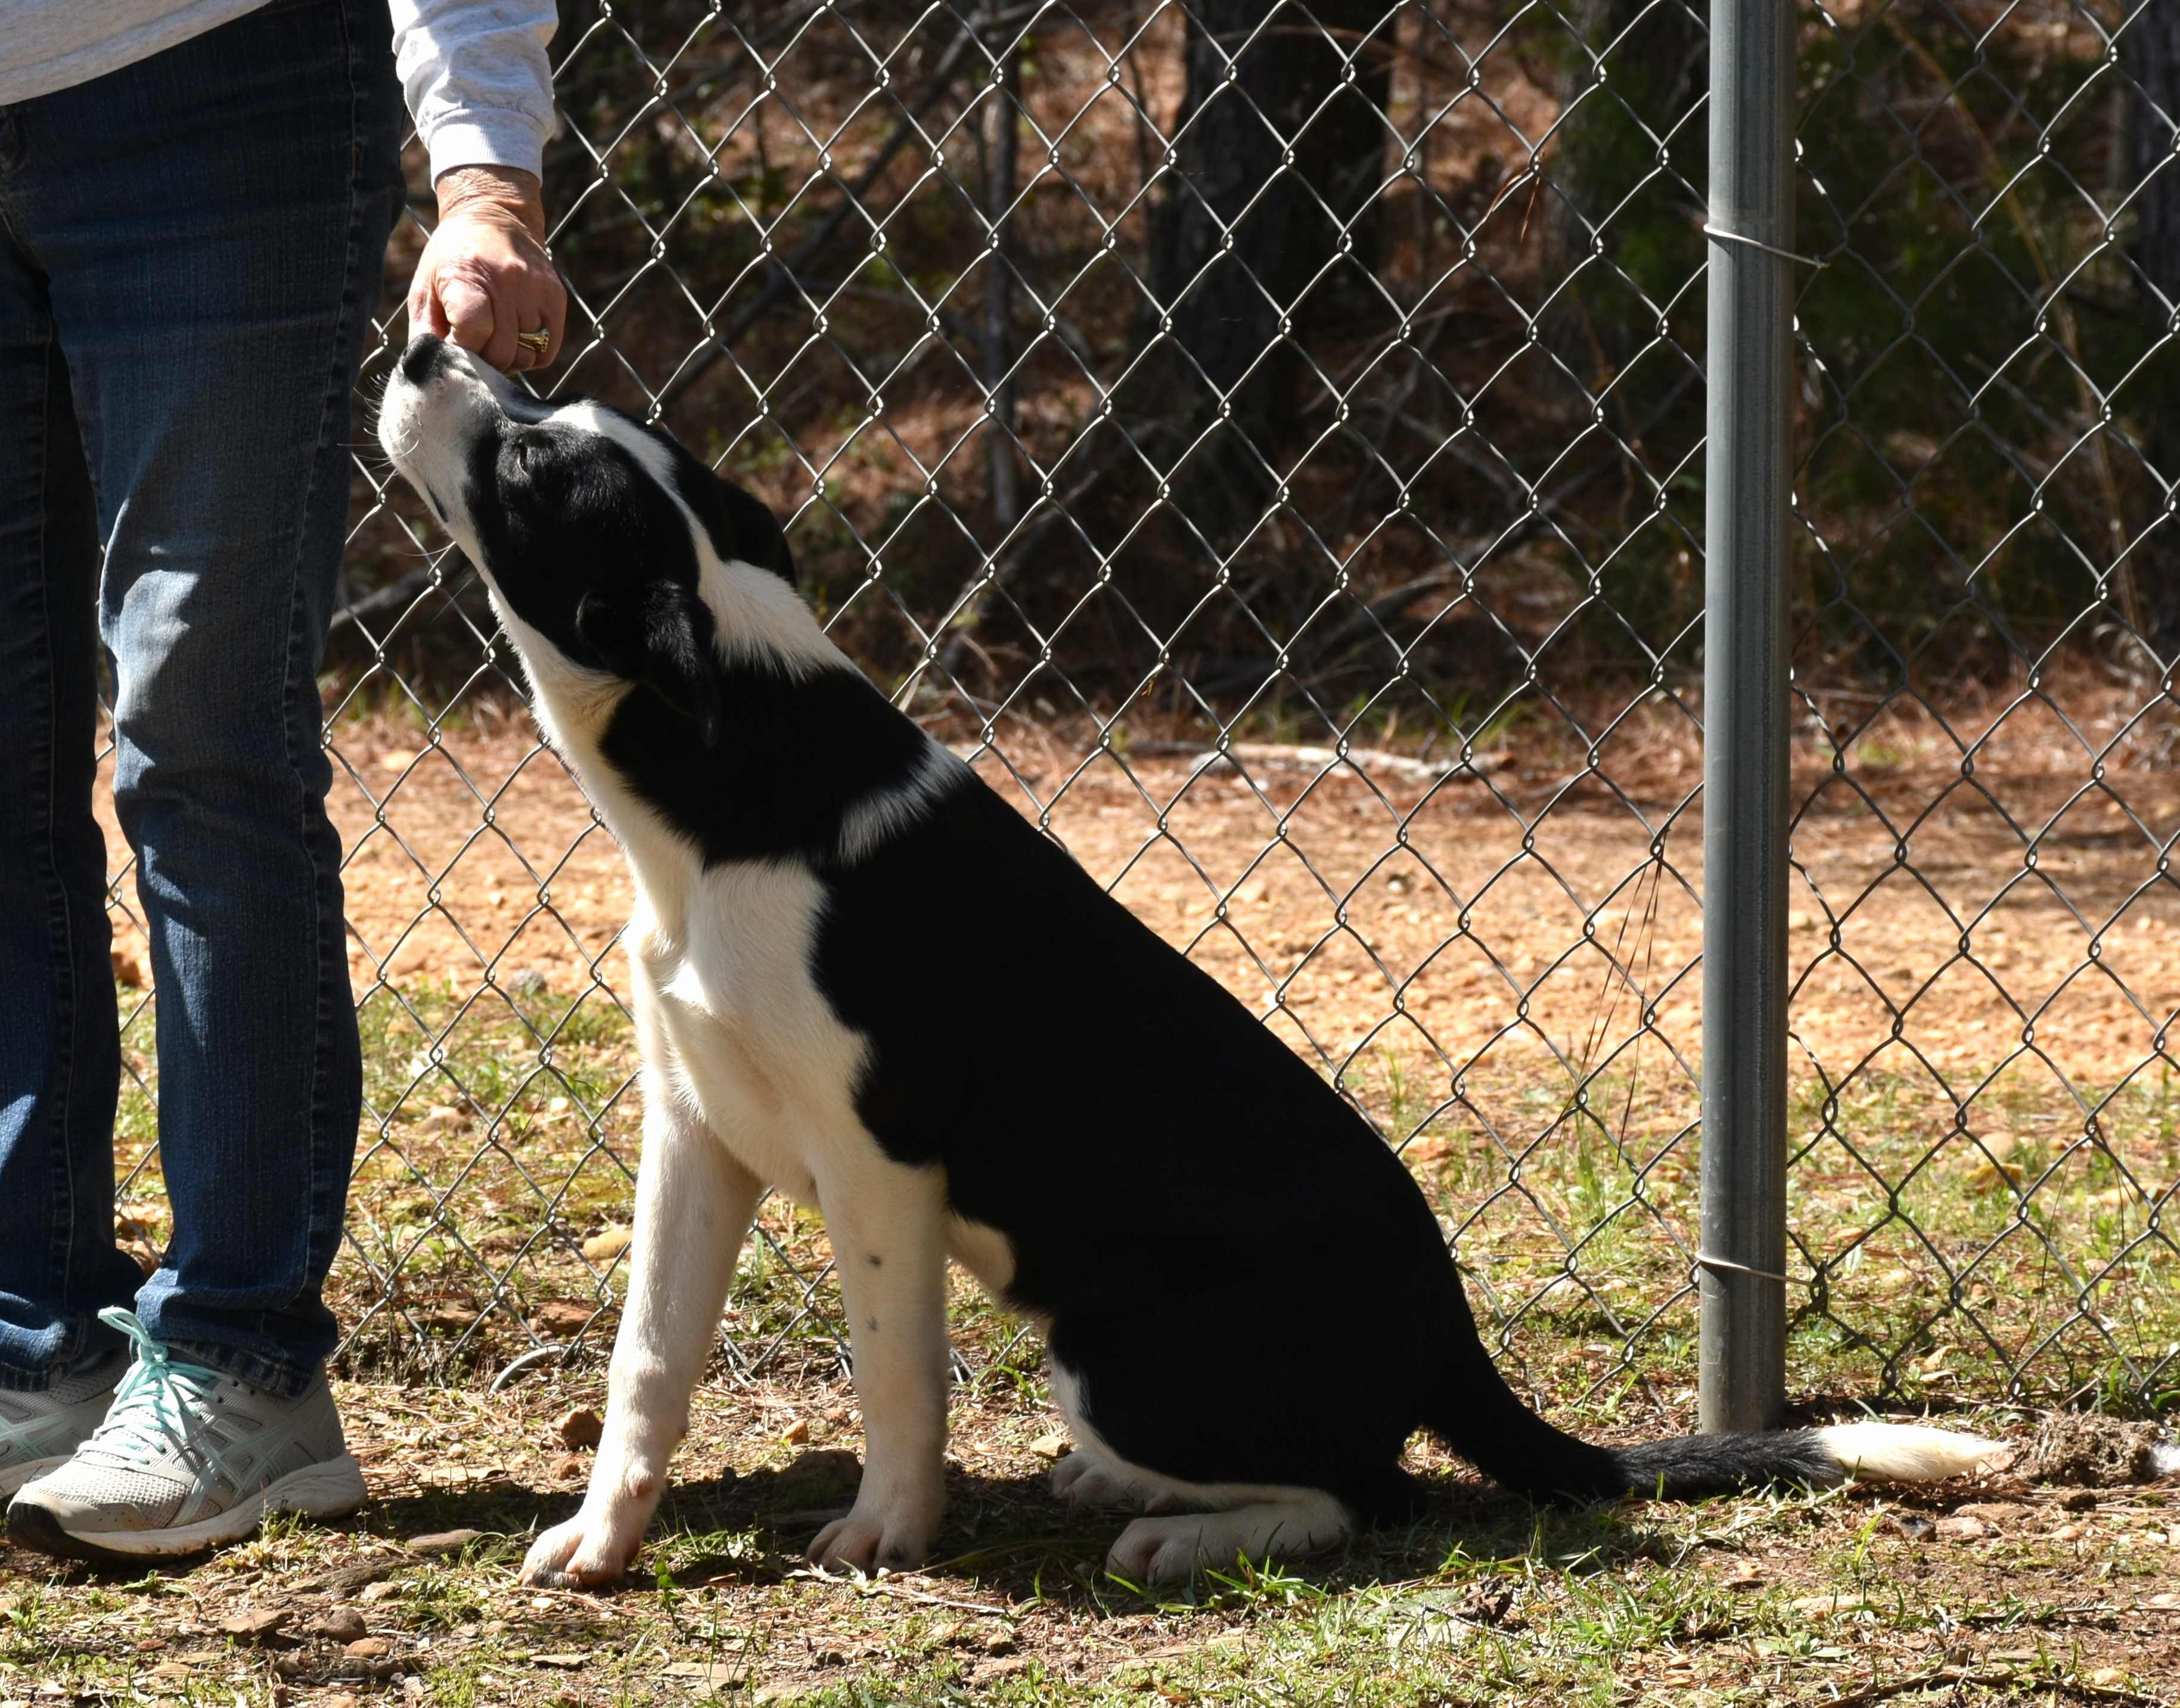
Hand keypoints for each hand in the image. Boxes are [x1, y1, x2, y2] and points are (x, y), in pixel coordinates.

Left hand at [409, 165, 566, 373]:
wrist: (495, 216)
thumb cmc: (452, 258)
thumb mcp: (425, 288)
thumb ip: (425, 332)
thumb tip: (434, 371)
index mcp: (466, 275)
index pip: (473, 332)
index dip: (461, 350)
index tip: (454, 345)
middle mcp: (506, 280)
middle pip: (501, 350)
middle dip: (484, 362)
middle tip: (474, 351)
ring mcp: (535, 288)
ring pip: (526, 354)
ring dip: (508, 360)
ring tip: (494, 345)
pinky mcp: (556, 296)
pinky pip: (547, 349)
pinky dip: (532, 355)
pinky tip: (516, 341)